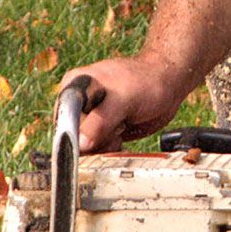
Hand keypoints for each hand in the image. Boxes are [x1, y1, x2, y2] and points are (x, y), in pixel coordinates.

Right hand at [63, 58, 189, 152]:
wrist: (167, 85)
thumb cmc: (146, 82)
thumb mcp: (123, 99)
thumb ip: (100, 121)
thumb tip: (80, 144)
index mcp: (74, 86)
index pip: (62, 118)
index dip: (72, 135)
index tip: (91, 141)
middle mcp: (77, 102)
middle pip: (74, 136)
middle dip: (97, 138)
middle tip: (118, 123)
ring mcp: (89, 117)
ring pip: (86, 146)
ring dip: (106, 143)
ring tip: (122, 124)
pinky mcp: (101, 130)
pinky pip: (98, 149)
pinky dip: (111, 147)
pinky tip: (123, 132)